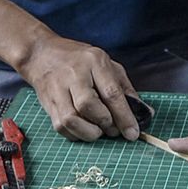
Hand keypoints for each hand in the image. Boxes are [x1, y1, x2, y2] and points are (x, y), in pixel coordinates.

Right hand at [18, 35, 139, 141]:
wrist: (41, 54)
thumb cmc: (80, 61)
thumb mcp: (108, 66)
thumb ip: (127, 90)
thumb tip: (146, 113)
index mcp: (94, 62)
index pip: (111, 93)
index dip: (124, 116)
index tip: (132, 133)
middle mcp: (74, 74)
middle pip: (88, 105)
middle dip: (106, 123)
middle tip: (113, 129)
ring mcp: (57, 89)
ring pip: (71, 119)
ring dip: (89, 132)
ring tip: (98, 130)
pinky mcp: (48, 103)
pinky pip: (61, 127)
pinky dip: (76, 135)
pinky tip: (84, 129)